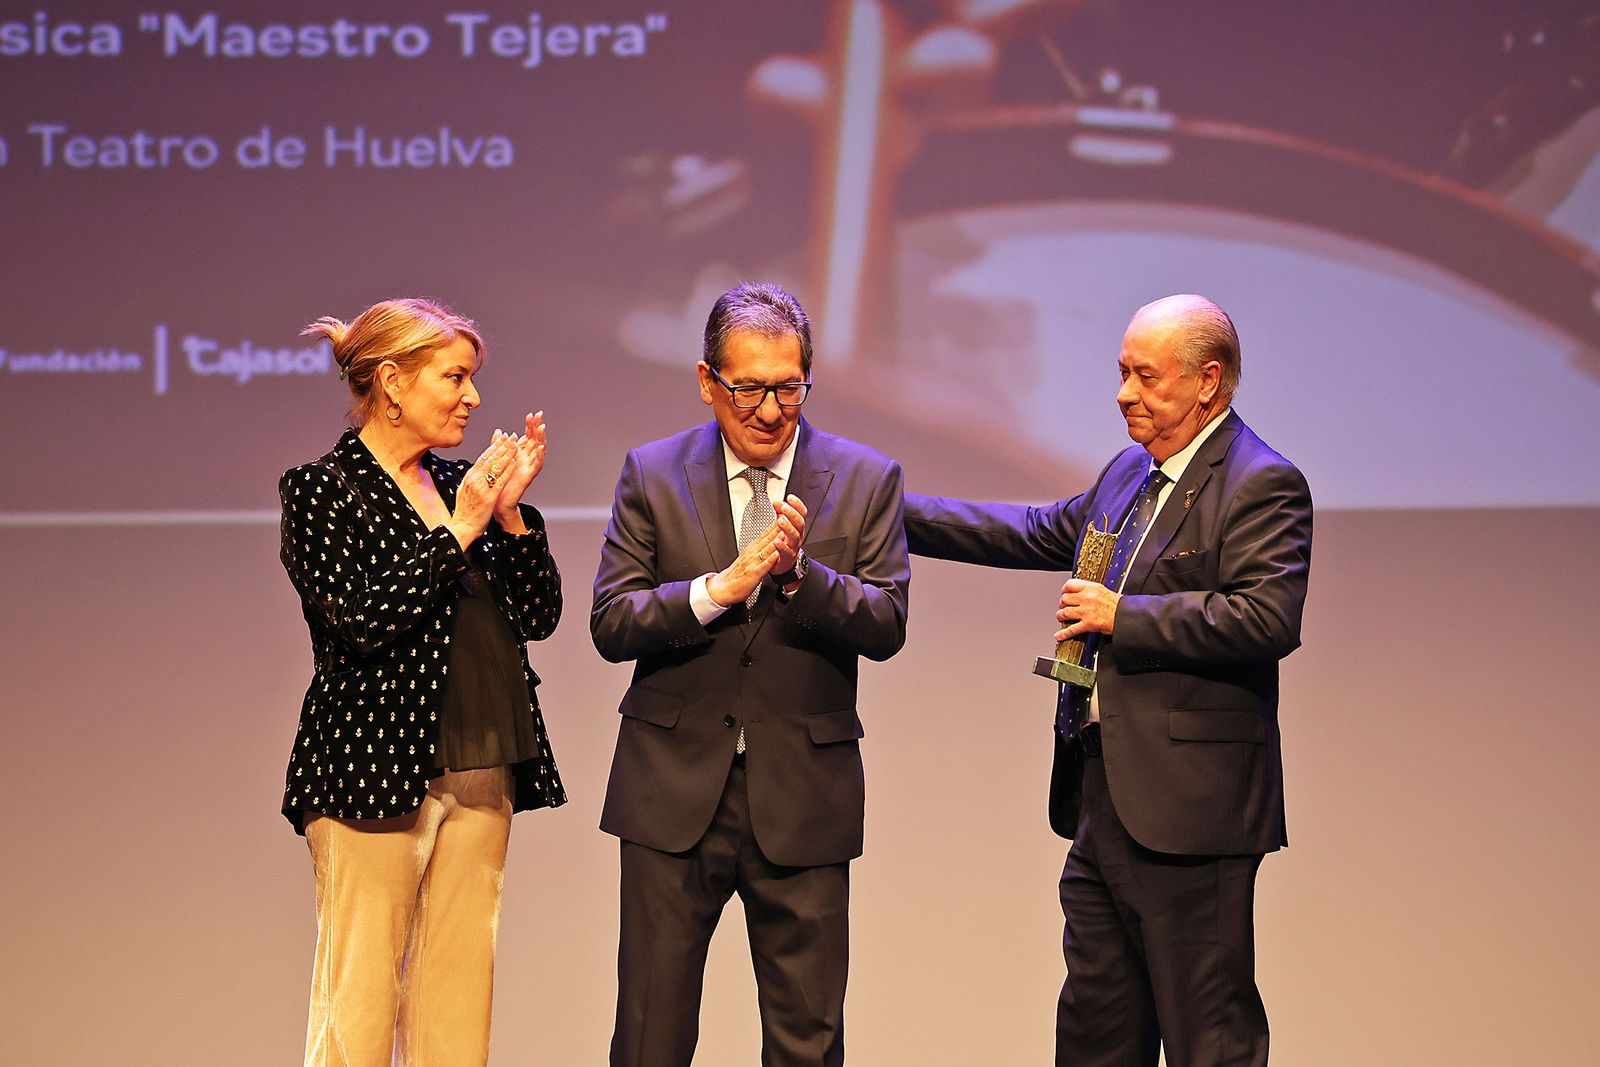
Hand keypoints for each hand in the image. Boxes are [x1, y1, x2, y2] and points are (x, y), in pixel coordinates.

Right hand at [446, 434, 517, 550]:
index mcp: (469, 477)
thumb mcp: (464, 490)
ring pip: (495, 466)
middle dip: (501, 446)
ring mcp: (481, 487)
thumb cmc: (465, 511)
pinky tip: (514, 463)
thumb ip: (470, 480)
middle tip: (510, 437)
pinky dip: (507, 470)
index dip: (493, 447)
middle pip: (489, 459)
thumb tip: (475, 471)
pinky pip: (500, 480)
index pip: (482, 458)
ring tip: (514, 445)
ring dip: (506, 454)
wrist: (462, 526)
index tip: (501, 439)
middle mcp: (474, 479)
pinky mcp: (489, 497)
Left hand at [492, 411, 547, 532]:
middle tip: (539, 416)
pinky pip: (537, 464)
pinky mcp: (529, 475)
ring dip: (541, 438)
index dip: (530, 425)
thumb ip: (499, 444)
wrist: (498, 501)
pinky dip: (540, 455)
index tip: (530, 415)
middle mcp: (526, 459)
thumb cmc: (499, 482)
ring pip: (539, 450)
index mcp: (520, 454)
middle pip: (535, 440)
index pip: (528, 436)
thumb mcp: (498, 459)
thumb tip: (500, 431)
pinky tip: (541, 447)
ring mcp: (529, 467)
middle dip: (537, 427)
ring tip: (542, 427)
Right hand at [706, 522, 783, 606]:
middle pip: (767, 538)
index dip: (776, 524)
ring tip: (784, 532)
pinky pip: (763, 566)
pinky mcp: (754, 574)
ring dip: (775, 541)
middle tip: (787, 519)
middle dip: (778, 528)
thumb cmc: (737, 573)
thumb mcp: (748, 556)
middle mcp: (753, 553)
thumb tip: (768, 538)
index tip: (784, 515)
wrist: (724, 587)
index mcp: (752, 548)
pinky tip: (776, 554)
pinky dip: (770, 559)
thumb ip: (758, 547)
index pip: (766, 533)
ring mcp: (753, 562)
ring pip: (766, 549)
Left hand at [770, 496, 806, 576]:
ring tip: (780, 521)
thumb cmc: (784, 543)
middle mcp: (798, 535)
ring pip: (795, 536)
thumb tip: (777, 502)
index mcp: (797, 527)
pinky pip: (786, 551)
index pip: (801, 513)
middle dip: (792, 514)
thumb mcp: (783, 526)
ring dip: (788, 527)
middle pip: (800, 523)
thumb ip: (780, 513)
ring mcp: (794, 546)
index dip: (797, 505)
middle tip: (785, 507)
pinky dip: (781, 546)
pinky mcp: (787, 557)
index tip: (790, 497)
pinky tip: (776, 541)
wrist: (783, 563)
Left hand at [1054, 578, 1119, 640]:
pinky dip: (1063, 634)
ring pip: (1065, 613)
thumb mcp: (1104, 591)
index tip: (1064, 593)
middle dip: (1062, 604)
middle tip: (1063, 606)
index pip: (1070, 585)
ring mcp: (1086, 612)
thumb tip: (1081, 592)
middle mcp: (1087, 598)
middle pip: (1065, 599)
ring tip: (1061, 617)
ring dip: (1060, 616)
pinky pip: (1071, 629)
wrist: (1126, 616)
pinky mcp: (1087, 624)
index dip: (1064, 590)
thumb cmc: (1119, 604)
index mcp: (1091, 588)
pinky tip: (1059, 635)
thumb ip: (1090, 591)